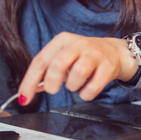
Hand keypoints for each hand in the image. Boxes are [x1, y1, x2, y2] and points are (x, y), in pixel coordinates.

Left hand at [17, 32, 137, 105]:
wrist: (117, 52)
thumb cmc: (84, 57)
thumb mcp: (64, 58)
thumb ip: (46, 72)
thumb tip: (29, 90)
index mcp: (62, 41)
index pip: (40, 60)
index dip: (29, 81)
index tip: (23, 98)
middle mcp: (77, 44)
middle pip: (57, 64)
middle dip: (51, 82)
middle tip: (52, 90)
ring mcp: (94, 54)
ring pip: (77, 73)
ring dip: (72, 86)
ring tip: (75, 85)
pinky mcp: (108, 66)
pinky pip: (93, 86)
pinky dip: (87, 93)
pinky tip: (86, 90)